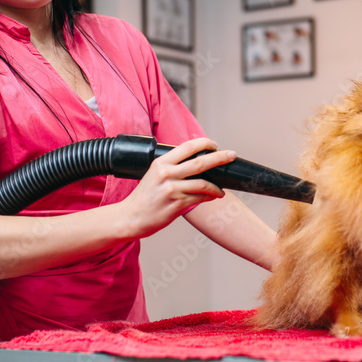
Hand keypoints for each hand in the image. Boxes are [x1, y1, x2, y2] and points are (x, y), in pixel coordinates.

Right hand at [118, 137, 235, 239]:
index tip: (215, 145)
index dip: (204, 143)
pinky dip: (210, 197)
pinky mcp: (177, 204)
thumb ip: (171, 167)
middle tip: (231, 155)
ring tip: (221, 190)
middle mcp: (166, 173)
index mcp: (160, 162)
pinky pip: (200, 198)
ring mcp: (172, 189)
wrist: (130, 217)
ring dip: (217, 186)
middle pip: (200, 162)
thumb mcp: (153, 175)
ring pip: (204, 183)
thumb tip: (193, 161)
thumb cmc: (143, 198)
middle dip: (220, 158)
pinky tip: (213, 197)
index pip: (187, 147)